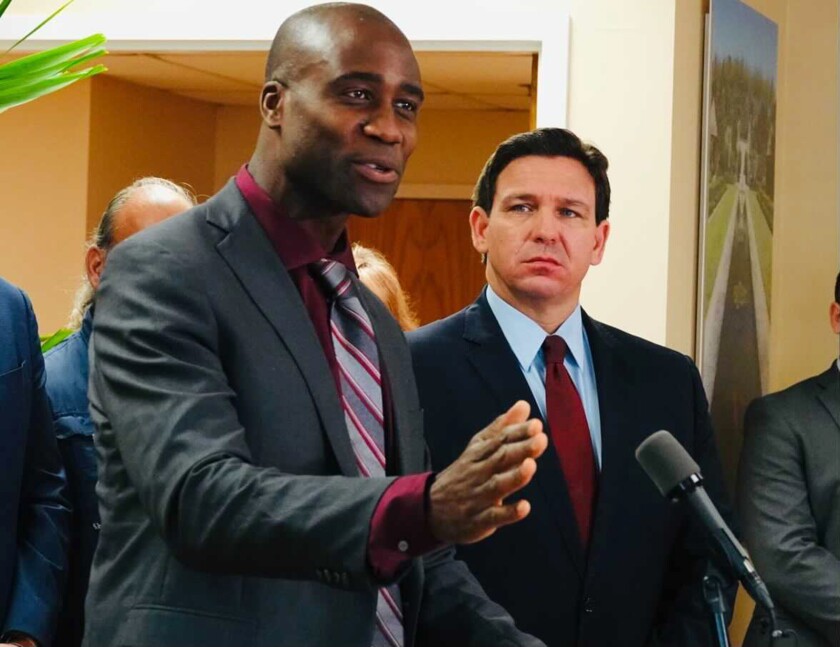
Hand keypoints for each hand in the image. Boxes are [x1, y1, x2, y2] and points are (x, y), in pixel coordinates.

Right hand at [428, 400, 546, 543]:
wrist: (431, 508)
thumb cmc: (463, 475)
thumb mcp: (478, 448)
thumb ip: (502, 428)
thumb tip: (523, 406)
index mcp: (478, 454)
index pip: (499, 440)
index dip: (518, 432)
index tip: (536, 425)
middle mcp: (478, 473)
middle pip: (500, 459)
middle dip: (520, 449)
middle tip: (540, 439)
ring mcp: (478, 497)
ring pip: (497, 486)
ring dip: (514, 476)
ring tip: (531, 465)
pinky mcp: (479, 520)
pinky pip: (494, 516)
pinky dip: (508, 513)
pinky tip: (524, 507)